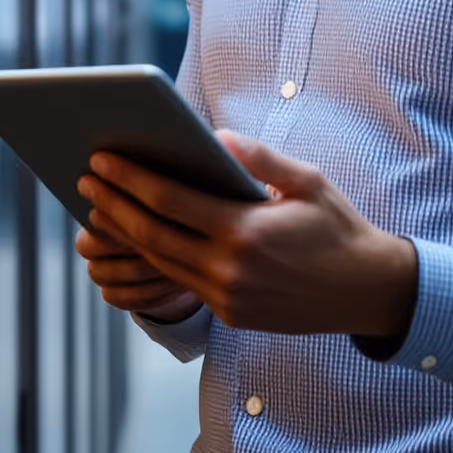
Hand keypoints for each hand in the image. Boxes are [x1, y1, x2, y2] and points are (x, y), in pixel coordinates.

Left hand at [76, 132, 418, 340]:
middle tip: (85, 180)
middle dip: (113, 206)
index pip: (170, 201)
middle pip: (152, 235)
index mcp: (246, 232)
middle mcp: (230, 270)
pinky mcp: (230, 316)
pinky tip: (140, 236)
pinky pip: (183, 282)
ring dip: (126, 234)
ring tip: (101, 206)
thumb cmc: (338, 227)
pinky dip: (156, 258)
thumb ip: (259, 157)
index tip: (100, 160)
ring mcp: (228, 298)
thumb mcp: (307, 180)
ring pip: (162, 263)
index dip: (130, 179)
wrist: (367, 292)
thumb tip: (215, 136)